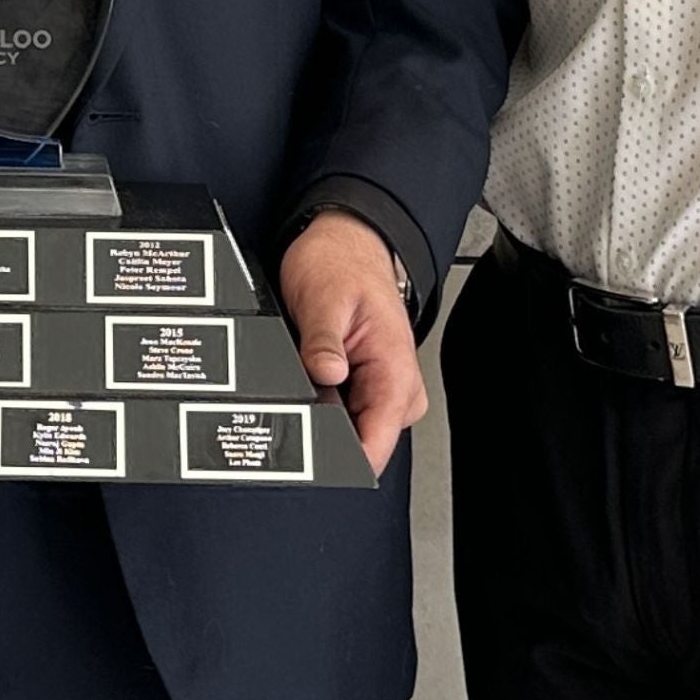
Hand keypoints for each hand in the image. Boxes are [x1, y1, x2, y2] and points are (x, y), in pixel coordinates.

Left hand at [278, 210, 426, 476]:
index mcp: (395, 370)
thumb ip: (322, 342)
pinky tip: (312, 375)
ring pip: (352, 430)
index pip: (377, 443)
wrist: (346, 242)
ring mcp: (383, 389)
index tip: (309, 450)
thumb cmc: (340, 263)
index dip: (341, 458)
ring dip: (324, 414)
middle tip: (302, 389)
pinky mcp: (368, 386)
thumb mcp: (323, 298)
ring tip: (309, 370)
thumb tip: (325, 375)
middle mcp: (397, 387)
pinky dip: (324, 401)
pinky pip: (346, 413)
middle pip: (363, 443)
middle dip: (325, 431)